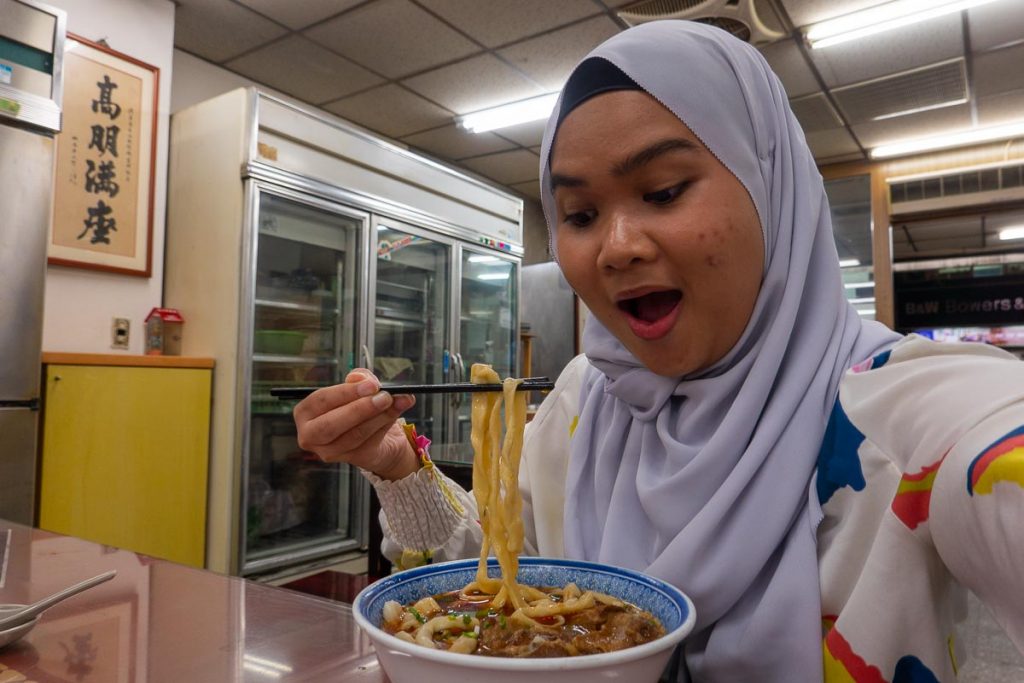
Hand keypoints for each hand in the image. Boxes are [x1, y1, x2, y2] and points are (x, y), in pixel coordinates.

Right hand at [294, 369, 418, 480]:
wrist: (377, 434)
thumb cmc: (358, 407)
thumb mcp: (359, 387)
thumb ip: (359, 379)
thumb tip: (362, 378)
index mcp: (306, 412)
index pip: (321, 400)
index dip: (345, 392)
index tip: (370, 384)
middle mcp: (310, 435)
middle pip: (330, 425)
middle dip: (359, 409)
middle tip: (384, 396)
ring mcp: (329, 451)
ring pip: (354, 435)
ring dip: (378, 417)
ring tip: (394, 402)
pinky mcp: (352, 459)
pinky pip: (369, 443)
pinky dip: (384, 425)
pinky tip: (395, 412)